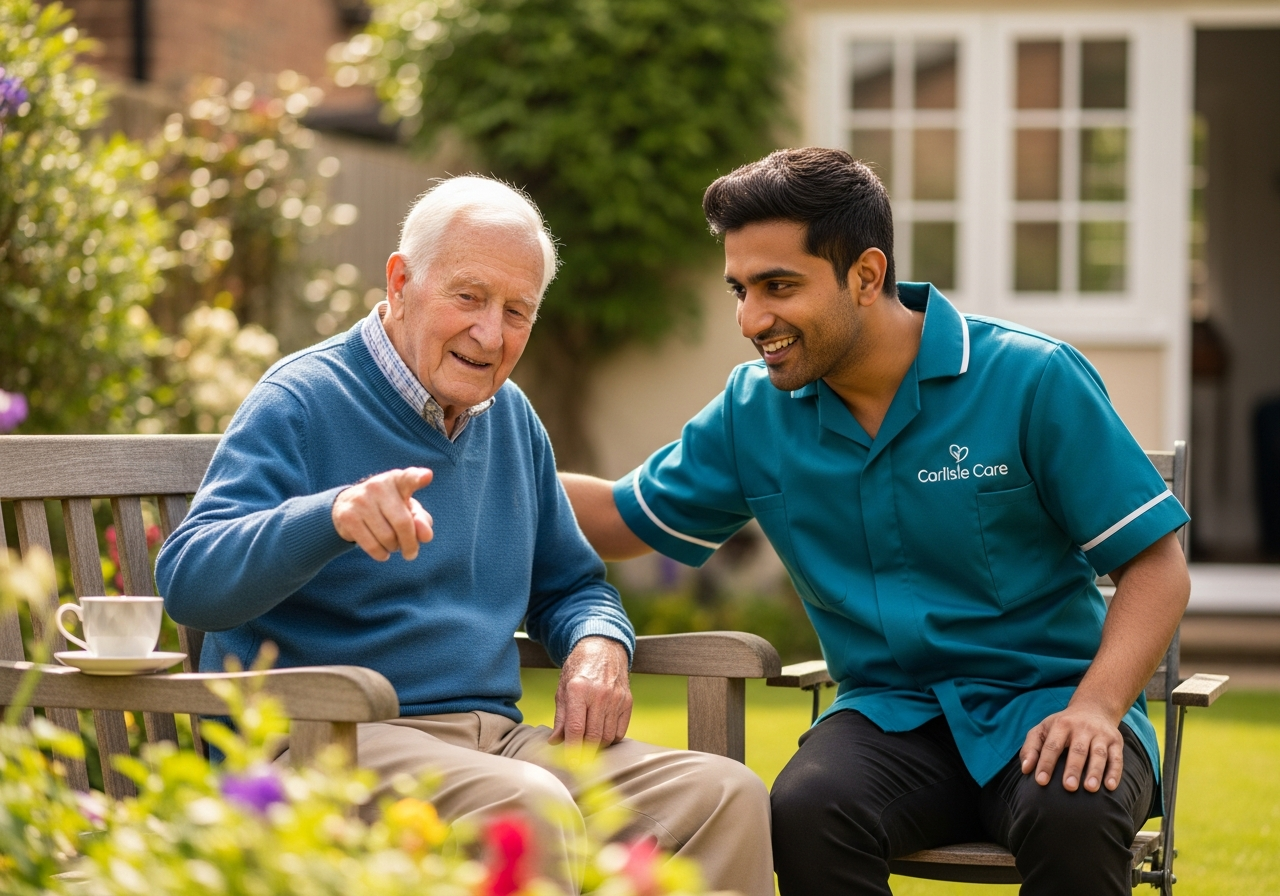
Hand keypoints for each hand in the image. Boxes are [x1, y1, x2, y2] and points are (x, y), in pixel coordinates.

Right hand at [332, 467, 434, 560]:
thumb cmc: (388, 508)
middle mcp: (378, 486)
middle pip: (403, 523)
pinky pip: (372, 546)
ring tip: (392, 544)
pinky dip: (381, 554)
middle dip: (410, 543)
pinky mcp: (347, 517)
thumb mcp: (408, 510)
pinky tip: (382, 552)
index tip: (427, 476)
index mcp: (397, 480)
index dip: (418, 478)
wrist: (347, 505)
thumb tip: (426, 536)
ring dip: (394, 548)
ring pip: (387, 538)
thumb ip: (422, 522)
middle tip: (411, 552)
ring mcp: (360, 500)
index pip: (408, 478)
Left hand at [549, 636, 631, 751]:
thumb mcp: (563, 690)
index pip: (576, 729)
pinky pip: (620, 731)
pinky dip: (611, 739)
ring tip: (588, 745)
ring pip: (608, 736)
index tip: (570, 763)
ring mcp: (616, 698)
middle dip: (586, 753)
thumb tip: (554, 742)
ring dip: (598, 747)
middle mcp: (599, 694)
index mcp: (578, 690)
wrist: (603, 649)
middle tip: (579, 760)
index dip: (573, 750)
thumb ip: (561, 718)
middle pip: (594, 736)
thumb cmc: (578, 670)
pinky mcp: (627, 701)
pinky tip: (602, 735)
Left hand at [1020, 702, 1124, 792]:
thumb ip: (1031, 747)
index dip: (1046, 763)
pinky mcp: (1116, 741)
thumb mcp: (1043, 730)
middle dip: (1073, 768)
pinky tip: (1110, 787)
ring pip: (1099, 753)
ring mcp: (1101, 734)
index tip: (1041, 781)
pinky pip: (1117, 758)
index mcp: (1061, 725)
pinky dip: (1114, 772)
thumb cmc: (1062, 726)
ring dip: (1095, 771)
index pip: (1052, 745)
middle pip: (1077, 750)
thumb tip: (1026, 769)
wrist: (1093, 708)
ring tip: (1090, 788)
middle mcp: (1082, 728)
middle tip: (1069, 787)